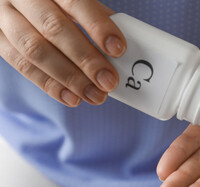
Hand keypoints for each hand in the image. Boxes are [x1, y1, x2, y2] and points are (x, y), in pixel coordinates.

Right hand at [0, 0, 125, 106]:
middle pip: (54, 29)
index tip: (117, 49)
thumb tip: (121, 50)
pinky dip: (50, 85)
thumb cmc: (55, 3)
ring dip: (69, 78)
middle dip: (85, 59)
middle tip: (108, 81)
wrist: (18, 1)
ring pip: (35, 50)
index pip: (74, 2)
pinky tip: (72, 98)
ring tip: (95, 95)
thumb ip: (94, 19)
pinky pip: (21, 65)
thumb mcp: (72, 1)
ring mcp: (4, 17)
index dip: (97, 26)